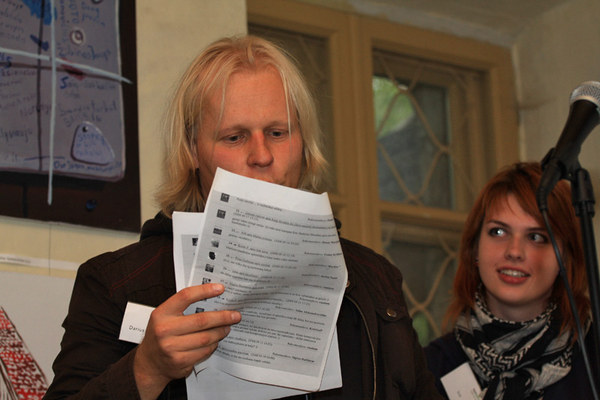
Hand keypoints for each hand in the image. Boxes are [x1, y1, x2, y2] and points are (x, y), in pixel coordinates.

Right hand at [133, 283, 240, 398]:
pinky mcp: (180, 361)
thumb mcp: (165, 317)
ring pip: (205, 338)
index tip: (221, 289)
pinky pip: (204, 351)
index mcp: (161, 313)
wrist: (149, 363)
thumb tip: (212, 296)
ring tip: (227, 328)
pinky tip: (215, 341)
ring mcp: (171, 347)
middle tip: (235, 315)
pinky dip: (213, 345)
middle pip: (201, 320)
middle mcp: (164, 330)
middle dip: (222, 317)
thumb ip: (183, 307)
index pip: (185, 296)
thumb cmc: (161, 335)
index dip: (204, 291)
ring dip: (220, 332)